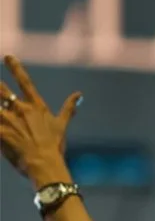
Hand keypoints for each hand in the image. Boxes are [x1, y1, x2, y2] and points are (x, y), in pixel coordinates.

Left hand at [0, 55, 81, 177]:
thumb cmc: (54, 146)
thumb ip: (69, 108)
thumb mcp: (62, 125)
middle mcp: (21, 110)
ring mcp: (9, 120)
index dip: (16, 68)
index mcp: (36, 107)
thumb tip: (79, 94)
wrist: (45, 164)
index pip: (25, 82)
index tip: (8, 57)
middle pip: (2, 91)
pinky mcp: (0, 132)